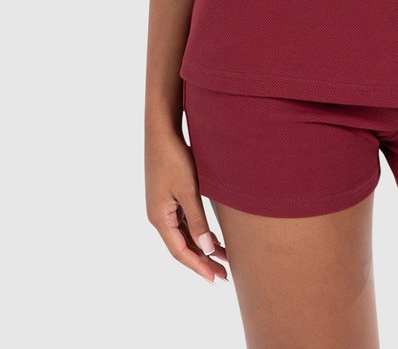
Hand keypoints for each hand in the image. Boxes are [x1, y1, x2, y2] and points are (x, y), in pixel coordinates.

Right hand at [145, 127, 228, 282]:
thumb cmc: (174, 158)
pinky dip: (198, 232)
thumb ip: (198, 220)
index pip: (180, 251)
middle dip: (203, 261)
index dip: (198, 266)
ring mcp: (163, 207)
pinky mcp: (168, 198)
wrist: (162, 132)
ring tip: (224, 259)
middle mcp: (159, 216)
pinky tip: (212, 237)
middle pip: (182, 246)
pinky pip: (184, 222)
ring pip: (184, 235)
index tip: (215, 279)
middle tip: (225, 275)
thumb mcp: (189, 190)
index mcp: (160, 218)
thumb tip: (207, 248)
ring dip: (203, 247)